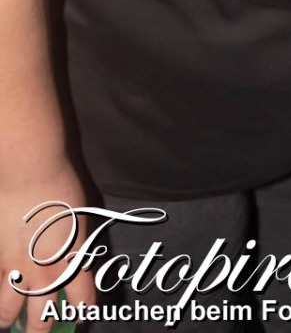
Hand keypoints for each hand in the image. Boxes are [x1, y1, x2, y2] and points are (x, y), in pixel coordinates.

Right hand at [0, 164, 95, 330]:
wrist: (29, 173)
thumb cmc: (62, 188)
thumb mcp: (80, 220)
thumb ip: (76, 246)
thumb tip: (77, 260)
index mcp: (71, 263)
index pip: (82, 302)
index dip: (82, 312)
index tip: (80, 315)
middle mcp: (43, 274)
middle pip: (40, 319)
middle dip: (40, 331)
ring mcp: (15, 268)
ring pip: (7, 311)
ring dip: (8, 319)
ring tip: (8, 323)